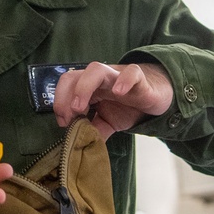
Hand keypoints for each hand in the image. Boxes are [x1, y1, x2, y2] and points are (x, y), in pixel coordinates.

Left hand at [53, 61, 173, 139]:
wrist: (154, 97)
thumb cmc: (127, 106)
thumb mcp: (107, 122)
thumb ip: (94, 130)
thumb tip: (78, 145)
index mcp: (88, 87)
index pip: (66, 86)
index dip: (60, 102)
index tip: (63, 123)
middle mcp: (98, 78)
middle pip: (74, 75)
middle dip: (65, 96)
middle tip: (68, 117)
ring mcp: (117, 76)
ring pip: (96, 69)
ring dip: (83, 87)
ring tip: (80, 108)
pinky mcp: (138, 79)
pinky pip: (131, 72)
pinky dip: (123, 80)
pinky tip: (118, 92)